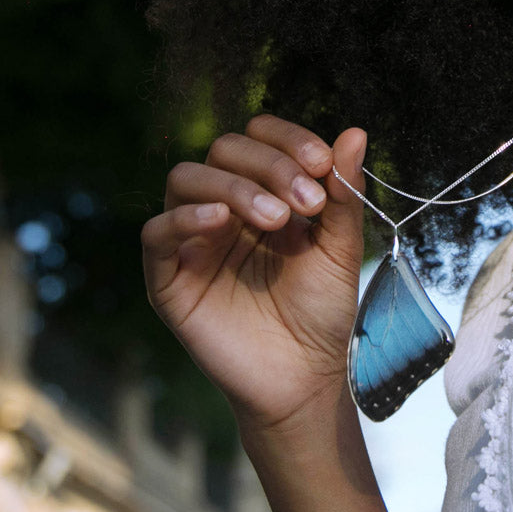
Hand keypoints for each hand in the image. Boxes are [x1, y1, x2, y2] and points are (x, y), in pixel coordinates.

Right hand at [142, 115, 366, 433]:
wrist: (306, 378)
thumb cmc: (323, 310)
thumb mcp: (340, 246)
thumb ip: (342, 192)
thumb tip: (356, 133)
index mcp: (264, 191)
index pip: (259, 136)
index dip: (287, 139)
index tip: (322, 163)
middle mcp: (224, 207)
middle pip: (224, 149)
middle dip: (269, 165)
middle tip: (307, 202)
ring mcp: (193, 240)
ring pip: (187, 179)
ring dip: (234, 187)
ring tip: (276, 220)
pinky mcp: (169, 279)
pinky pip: (156, 233)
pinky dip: (185, 217)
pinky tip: (221, 222)